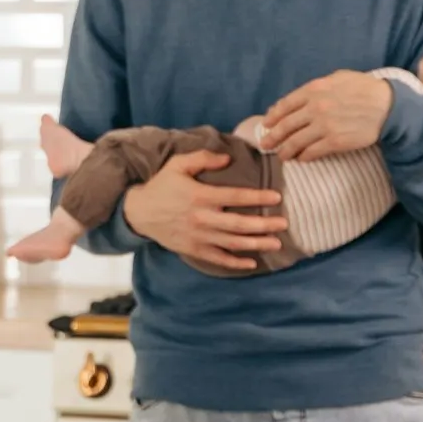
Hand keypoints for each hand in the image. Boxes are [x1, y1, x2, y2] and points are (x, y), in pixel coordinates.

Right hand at [121, 149, 286, 272]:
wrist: (139, 212)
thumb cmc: (162, 186)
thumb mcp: (178, 165)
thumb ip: (203, 158)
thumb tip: (227, 159)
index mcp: (201, 195)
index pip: (236, 196)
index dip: (258, 197)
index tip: (276, 197)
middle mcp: (202, 218)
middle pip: (240, 223)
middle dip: (264, 224)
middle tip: (284, 223)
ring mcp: (198, 237)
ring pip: (233, 243)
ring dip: (256, 244)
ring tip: (275, 243)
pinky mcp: (193, 250)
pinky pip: (218, 259)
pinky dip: (235, 263)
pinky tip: (252, 262)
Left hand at [259, 72, 393, 161]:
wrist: (387, 105)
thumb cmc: (363, 88)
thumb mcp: (337, 78)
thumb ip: (315, 87)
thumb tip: (293, 101)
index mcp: (314, 89)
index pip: (284, 105)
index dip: (272, 117)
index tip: (266, 124)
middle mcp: (315, 107)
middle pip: (286, 126)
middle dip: (272, 137)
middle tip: (265, 145)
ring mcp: (324, 126)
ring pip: (295, 142)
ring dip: (285, 151)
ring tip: (282, 155)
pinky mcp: (335, 141)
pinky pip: (312, 152)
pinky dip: (303, 157)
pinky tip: (301, 158)